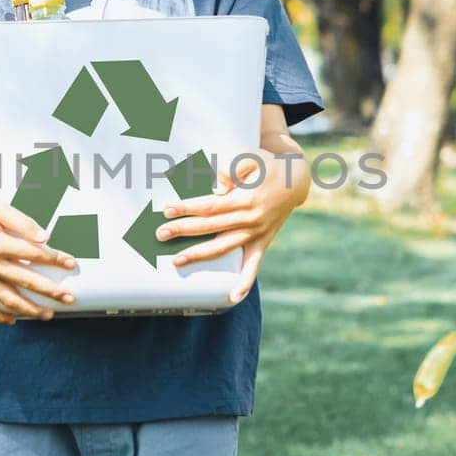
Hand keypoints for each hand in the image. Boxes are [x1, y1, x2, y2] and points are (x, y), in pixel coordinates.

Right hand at [0, 192, 77, 323]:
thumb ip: (22, 222)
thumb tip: (45, 238)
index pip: (34, 254)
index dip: (55, 259)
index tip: (72, 263)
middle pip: (26, 281)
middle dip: (50, 291)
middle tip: (70, 299)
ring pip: (7, 300)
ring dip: (30, 310)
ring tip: (49, 315)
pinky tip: (13, 320)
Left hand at [156, 149, 306, 303]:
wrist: (295, 180)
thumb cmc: (267, 166)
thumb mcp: (252, 158)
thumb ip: (232, 170)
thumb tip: (216, 188)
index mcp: (245, 199)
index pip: (210, 206)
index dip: (188, 208)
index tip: (168, 210)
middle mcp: (250, 219)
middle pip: (211, 227)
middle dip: (184, 230)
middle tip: (160, 233)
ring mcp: (256, 233)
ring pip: (224, 247)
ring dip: (199, 255)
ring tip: (177, 260)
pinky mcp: (262, 242)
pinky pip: (253, 265)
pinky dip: (245, 282)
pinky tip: (232, 297)